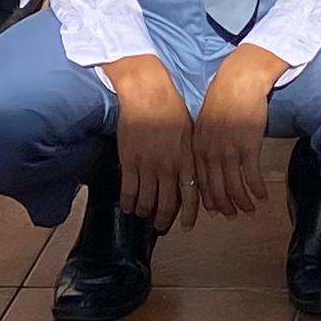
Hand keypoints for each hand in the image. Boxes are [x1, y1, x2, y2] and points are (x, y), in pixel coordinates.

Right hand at [109, 56, 201, 229]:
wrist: (148, 93)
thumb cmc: (171, 108)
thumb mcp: (190, 132)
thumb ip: (190, 156)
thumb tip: (192, 174)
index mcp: (187, 159)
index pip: (190, 195)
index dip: (189, 214)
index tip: (186, 225)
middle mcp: (169, 167)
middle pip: (167, 204)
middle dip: (164, 220)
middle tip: (161, 227)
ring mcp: (148, 166)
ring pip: (147, 201)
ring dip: (145, 212)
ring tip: (143, 215)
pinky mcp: (130, 161)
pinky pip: (128, 191)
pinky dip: (128, 203)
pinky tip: (128, 207)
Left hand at [194, 44, 284, 215]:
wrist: (239, 81)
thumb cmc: (223, 97)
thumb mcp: (205, 122)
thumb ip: (205, 143)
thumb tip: (210, 159)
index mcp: (197, 149)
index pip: (200, 184)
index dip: (208, 201)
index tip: (215, 211)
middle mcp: (210, 154)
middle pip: (216, 191)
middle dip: (225, 208)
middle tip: (233, 216)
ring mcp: (228, 152)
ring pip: (234, 189)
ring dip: (243, 204)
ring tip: (250, 210)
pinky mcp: (248, 148)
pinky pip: (251, 178)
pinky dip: (257, 191)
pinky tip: (262, 197)